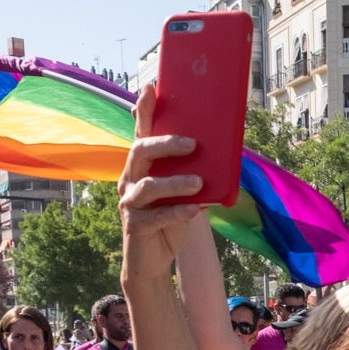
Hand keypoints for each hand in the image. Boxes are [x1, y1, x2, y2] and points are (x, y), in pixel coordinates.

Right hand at [118, 83, 207, 285]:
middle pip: (141, 151)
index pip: (142, 133)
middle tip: (193, 144)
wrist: (152, 261)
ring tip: (199, 183)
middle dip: (165, 144)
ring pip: (148, 185)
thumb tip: (219, 159)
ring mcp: (129, 202)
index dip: (145, 111)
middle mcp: (130, 179)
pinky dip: (177, 212)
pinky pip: (156, 216)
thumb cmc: (169, 221)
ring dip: (175, 182)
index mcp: (142, 167)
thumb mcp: (183, 195)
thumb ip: (193, 175)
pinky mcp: (135, 226)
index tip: (151, 88)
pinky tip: (195, 210)